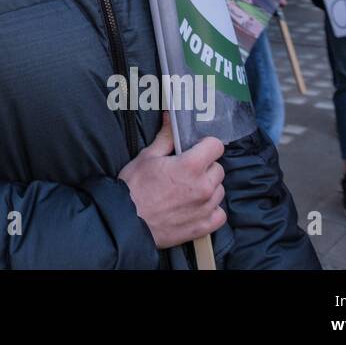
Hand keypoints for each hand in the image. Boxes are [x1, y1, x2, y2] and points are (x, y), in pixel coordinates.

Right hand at [118, 112, 226, 249]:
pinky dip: (211, 209)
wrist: (126, 221)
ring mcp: (205, 208)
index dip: (206, 145)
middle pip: (218, 169)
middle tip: (187, 171)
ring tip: (189, 189)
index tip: (197, 149)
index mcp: (191, 166)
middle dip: (205, 167)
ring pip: (219, 190)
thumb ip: (166, 137)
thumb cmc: (134, 187)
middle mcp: (203, 187)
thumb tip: (172, 117)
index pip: (216, 146)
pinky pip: (219, 213)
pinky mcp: (203, 226)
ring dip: (208, 187)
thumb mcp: (147, 156)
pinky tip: (196, 206)